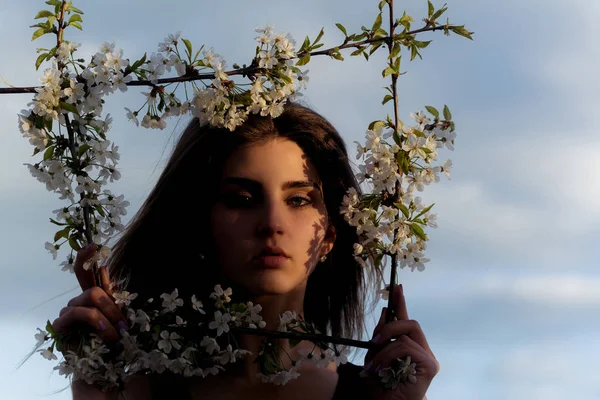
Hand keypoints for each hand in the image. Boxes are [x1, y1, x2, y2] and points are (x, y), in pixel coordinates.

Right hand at [51, 243, 127, 354]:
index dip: (86, 257)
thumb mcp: (121, 316)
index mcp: (93, 297)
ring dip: (108, 316)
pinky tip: (105, 333)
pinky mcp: (61, 326)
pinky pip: (77, 312)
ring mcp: (68, 314)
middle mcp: (79, 302)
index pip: (85, 272)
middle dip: (113, 305)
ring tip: (118, 334)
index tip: (93, 245)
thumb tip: (106, 268)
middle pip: (94, 288)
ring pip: (89, 298)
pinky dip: (96, 322)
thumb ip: (114, 296)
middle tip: (125, 325)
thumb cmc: (116, 342)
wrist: (107, 368)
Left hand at [362, 284, 438, 399]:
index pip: (407, 321)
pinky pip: (406, 348)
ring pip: (405, 337)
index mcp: (411, 347)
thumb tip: (387, 311)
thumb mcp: (375, 355)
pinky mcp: (430, 366)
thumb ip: (382, 335)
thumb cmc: (381, 385)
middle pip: (411, 323)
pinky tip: (381, 370)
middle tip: (374, 341)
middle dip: (390, 327)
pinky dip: (388, 356)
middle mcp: (423, 351)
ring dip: (384, 350)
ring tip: (373, 367)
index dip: (402, 303)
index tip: (398, 286)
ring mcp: (428, 358)